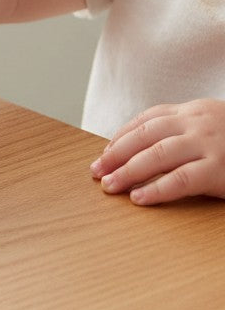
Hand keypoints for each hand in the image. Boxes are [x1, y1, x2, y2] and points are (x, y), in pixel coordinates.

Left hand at [90, 99, 224, 204]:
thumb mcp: (212, 126)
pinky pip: (182, 179)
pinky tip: (139, 198)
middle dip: (116, 154)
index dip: (121, 137)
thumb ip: (182, 131)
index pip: (147, 120)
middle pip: (145, 135)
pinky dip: (157, 189)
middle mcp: (196, 123)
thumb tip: (142, 150)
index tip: (104, 154)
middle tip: (97, 171)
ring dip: (128, 171)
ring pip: (157, 155)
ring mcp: (207, 144)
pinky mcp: (220, 168)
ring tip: (110, 185)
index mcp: (192, 112)